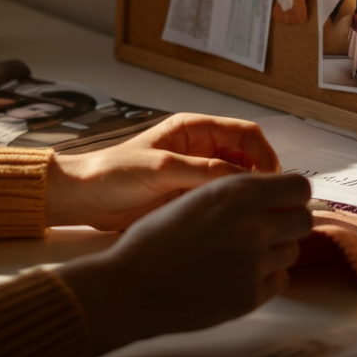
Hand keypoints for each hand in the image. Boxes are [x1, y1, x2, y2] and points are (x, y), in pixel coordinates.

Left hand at [45, 113, 279, 230]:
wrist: (86, 198)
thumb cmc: (114, 173)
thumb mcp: (162, 168)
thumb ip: (204, 171)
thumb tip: (246, 180)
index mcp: (193, 130)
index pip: (246, 133)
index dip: (264, 154)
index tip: (270, 180)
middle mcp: (199, 150)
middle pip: (248, 158)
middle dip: (261, 178)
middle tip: (266, 203)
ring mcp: (195, 175)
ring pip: (237, 183)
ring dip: (247, 197)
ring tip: (253, 216)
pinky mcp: (189, 198)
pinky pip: (221, 202)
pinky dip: (232, 211)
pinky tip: (234, 226)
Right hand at [58, 173, 311, 356]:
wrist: (132, 285)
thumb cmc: (151, 240)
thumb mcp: (191, 199)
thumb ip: (232, 196)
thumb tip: (265, 198)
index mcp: (235, 193)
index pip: (298, 187)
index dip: (290, 195)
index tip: (279, 202)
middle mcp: (253, 224)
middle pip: (304, 220)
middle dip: (288, 224)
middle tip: (265, 230)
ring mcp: (255, 262)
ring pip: (292, 252)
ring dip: (273, 252)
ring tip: (238, 254)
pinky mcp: (251, 295)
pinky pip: (278, 281)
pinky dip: (262, 278)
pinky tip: (233, 275)